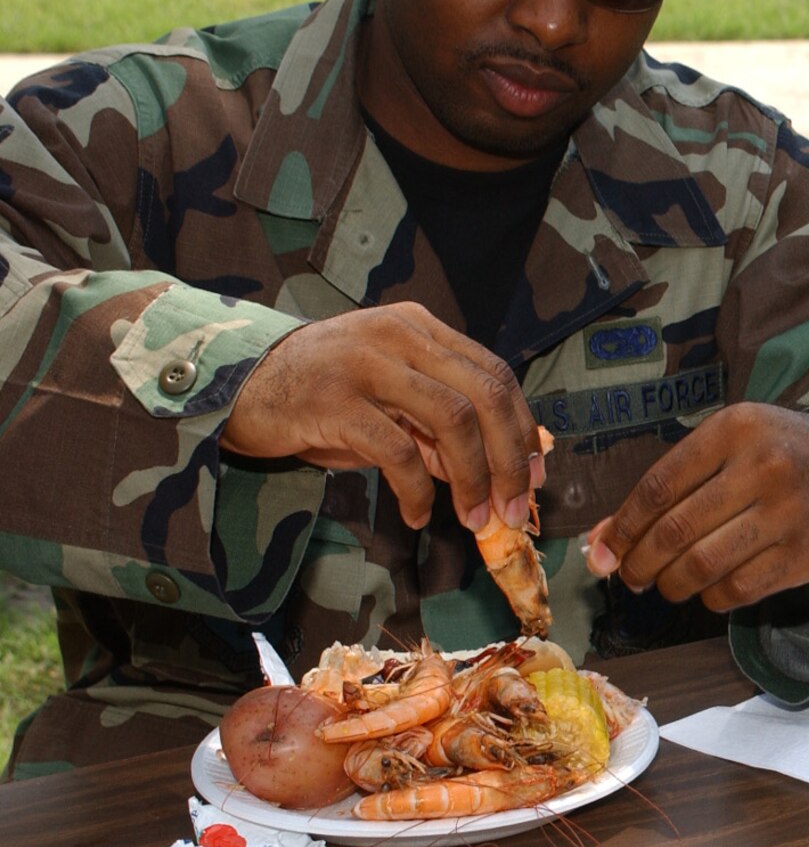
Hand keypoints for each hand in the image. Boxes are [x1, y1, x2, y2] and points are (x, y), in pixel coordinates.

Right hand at [220, 303, 543, 531]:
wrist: (234, 385)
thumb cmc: (318, 396)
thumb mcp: (387, 398)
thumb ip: (437, 425)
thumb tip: (495, 470)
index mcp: (419, 327)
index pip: (495, 374)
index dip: (522, 428)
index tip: (534, 475)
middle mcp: (399, 335)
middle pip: (484, 395)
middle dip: (509, 459)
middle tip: (513, 509)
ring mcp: (366, 363)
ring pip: (452, 420)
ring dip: (473, 478)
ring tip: (473, 519)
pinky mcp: (334, 399)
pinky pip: (397, 450)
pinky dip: (416, 490)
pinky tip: (414, 514)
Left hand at [583, 403, 808, 611]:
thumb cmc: (780, 451)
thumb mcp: (729, 444)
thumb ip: (670, 485)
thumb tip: (603, 542)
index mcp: (734, 430)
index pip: (658, 488)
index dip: (623, 528)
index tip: (606, 552)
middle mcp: (762, 468)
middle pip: (675, 531)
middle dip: (640, 563)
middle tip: (631, 576)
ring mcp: (788, 514)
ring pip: (702, 566)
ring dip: (671, 585)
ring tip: (666, 584)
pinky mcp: (806, 555)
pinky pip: (738, 590)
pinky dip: (711, 598)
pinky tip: (708, 589)